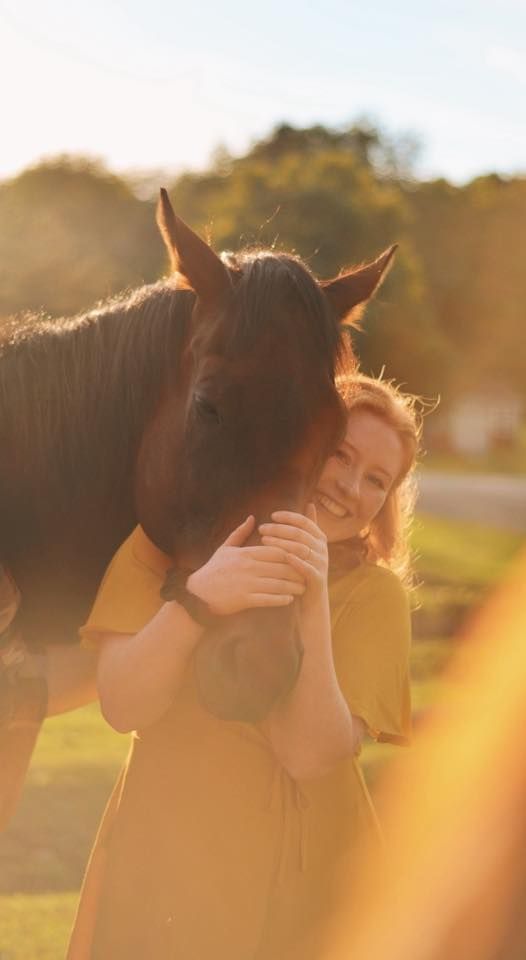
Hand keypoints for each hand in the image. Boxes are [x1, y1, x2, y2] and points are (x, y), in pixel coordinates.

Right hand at [186, 516, 304, 615]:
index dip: (292, 552)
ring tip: (303, 588)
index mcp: (246, 554)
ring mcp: (246, 584)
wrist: (197, 594)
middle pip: (280, 567)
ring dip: (293, 586)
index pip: (275, 550)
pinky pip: (267, 599)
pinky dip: (280, 599)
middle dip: (297, 570)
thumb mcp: (225, 548)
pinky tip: (289, 599)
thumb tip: (252, 517)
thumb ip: (240, 533)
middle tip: (309, 573)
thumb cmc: (213, 570)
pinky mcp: (244, 599)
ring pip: (277, 583)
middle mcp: (248, 567)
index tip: (303, 555)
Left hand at [258, 504, 328, 611]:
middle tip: (262, 528)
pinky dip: (294, 561)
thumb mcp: (309, 546)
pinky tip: (281, 557)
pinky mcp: (318, 578)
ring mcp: (321, 564)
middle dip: (279, 529)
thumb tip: (311, 503)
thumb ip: (308, 527)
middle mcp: (322, 549)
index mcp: (320, 538)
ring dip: (281, 543)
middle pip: (300, 533)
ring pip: (301, 548)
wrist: (313, 599)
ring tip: (264, 540)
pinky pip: (306, 568)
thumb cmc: (305, 569)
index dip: (288, 517)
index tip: (272, 515)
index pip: (304, 522)